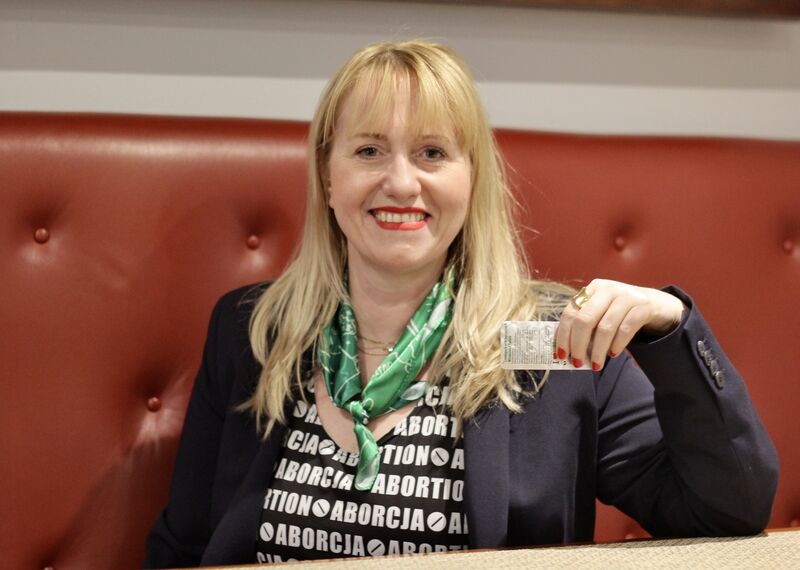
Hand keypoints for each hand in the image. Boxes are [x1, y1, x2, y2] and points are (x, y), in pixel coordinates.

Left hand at [554, 279, 684, 370]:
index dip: (563, 335)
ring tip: (596, 365)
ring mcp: (626, 296)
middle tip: (577, 363)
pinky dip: (617, 345)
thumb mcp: (602, 312)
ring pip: (605, 328)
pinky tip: (613, 354)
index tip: (561, 355)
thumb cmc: (622, 312)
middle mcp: (607, 289)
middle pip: (585, 320)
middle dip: (578, 345)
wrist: (658, 304)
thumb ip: (586, 325)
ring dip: (598, 350)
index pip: (570, 313)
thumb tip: (567, 351)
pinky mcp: (643, 306)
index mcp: (592, 289)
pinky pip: (625, 329)